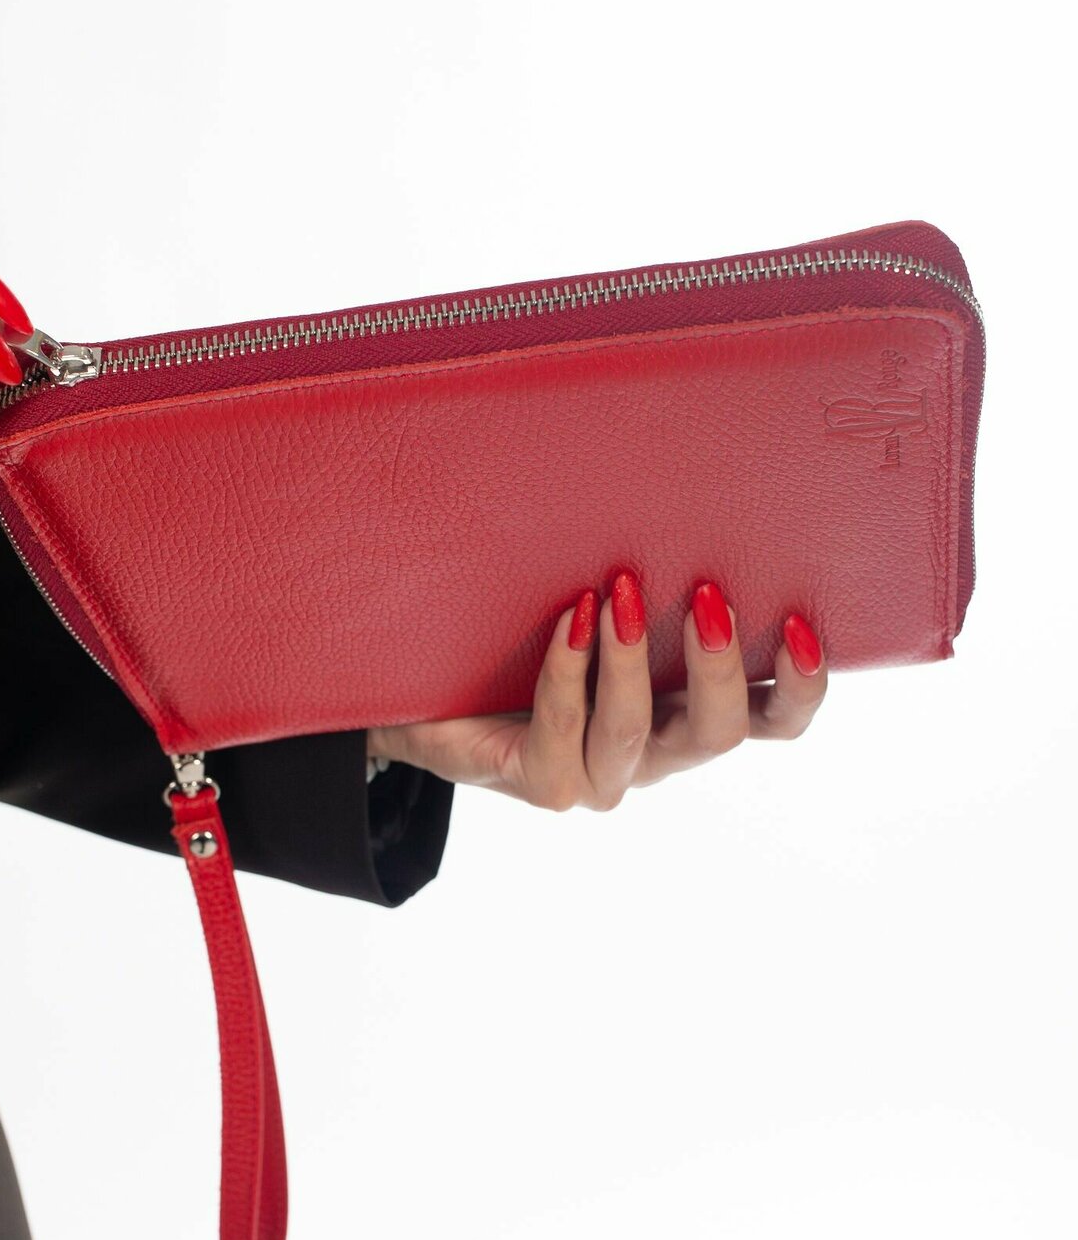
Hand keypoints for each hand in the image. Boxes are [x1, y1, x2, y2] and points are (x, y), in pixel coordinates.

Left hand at [368, 574, 826, 807]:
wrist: (436, 688)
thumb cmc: (532, 631)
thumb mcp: (603, 588)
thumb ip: (651, 556)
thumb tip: (684, 457)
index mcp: (692, 710)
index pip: (776, 719)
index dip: (803, 683)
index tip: (799, 621)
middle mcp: (657, 751)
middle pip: (720, 732)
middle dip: (718, 663)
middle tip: (709, 593)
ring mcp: (600, 774)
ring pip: (634, 734)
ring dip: (631, 662)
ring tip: (620, 592)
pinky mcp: (543, 782)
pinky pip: (562, 735)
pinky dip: (568, 674)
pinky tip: (568, 620)